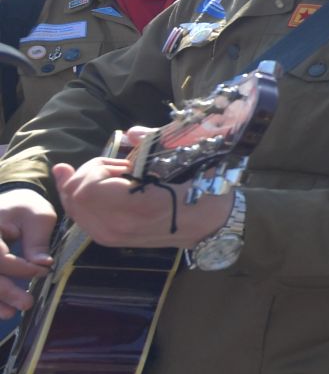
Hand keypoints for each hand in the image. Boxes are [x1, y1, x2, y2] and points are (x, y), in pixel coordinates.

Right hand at [0, 186, 56, 317]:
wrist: (11, 203)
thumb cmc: (25, 209)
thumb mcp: (37, 217)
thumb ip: (37, 240)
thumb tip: (43, 264)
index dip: (20, 269)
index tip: (42, 272)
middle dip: (4, 291)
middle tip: (26, 303)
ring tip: (10, 313)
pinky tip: (2, 310)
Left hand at [52, 153, 232, 250]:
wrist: (209, 222)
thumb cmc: (200, 187)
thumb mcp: (185, 158)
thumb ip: (154, 142)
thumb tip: (131, 133)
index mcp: (137, 206)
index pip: (86, 188)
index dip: (94, 168)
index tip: (121, 163)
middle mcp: (118, 226)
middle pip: (73, 196)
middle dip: (87, 174)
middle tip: (117, 169)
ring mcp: (112, 236)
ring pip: (73, 207)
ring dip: (86, 187)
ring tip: (116, 180)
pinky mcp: (110, 240)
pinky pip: (81, 216)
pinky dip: (85, 200)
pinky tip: (105, 191)